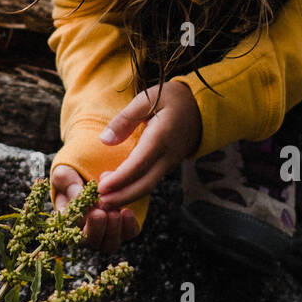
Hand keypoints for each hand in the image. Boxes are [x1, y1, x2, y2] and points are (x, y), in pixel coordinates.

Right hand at [51, 164, 138, 252]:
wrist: (101, 176)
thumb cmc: (76, 175)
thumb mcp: (66, 173)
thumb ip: (66, 181)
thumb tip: (76, 194)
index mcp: (68, 219)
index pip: (70, 229)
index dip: (78, 222)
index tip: (84, 209)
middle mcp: (86, 231)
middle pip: (90, 242)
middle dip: (95, 229)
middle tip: (100, 214)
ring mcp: (106, 232)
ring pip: (109, 244)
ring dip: (112, 231)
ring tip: (114, 213)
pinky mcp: (124, 227)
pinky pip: (128, 234)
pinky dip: (129, 226)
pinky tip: (126, 212)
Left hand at [96, 80, 200, 211]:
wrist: (201, 107)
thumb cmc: (172, 99)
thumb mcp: (148, 98)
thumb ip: (125, 118)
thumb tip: (105, 140)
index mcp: (161, 137)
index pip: (138, 164)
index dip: (119, 179)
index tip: (100, 188)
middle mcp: (168, 155)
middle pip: (145, 184)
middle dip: (122, 197)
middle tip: (100, 203)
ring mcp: (170, 163)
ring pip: (148, 186)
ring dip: (127, 195)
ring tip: (104, 199)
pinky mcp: (168, 166)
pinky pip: (151, 181)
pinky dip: (134, 189)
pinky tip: (118, 190)